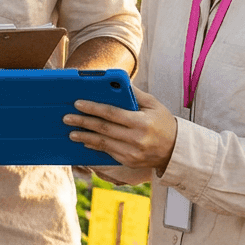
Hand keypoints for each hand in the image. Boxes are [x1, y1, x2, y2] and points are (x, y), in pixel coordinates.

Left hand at [64, 87, 179, 172]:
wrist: (177, 150)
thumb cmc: (164, 122)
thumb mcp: (154, 104)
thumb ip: (135, 94)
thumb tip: (117, 82)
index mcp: (142, 122)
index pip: (112, 113)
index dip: (93, 108)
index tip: (78, 103)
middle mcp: (136, 139)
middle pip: (104, 129)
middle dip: (83, 122)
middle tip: (67, 118)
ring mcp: (133, 153)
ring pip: (104, 144)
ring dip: (85, 138)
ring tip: (71, 133)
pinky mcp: (130, 162)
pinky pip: (109, 153)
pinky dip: (96, 147)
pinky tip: (85, 142)